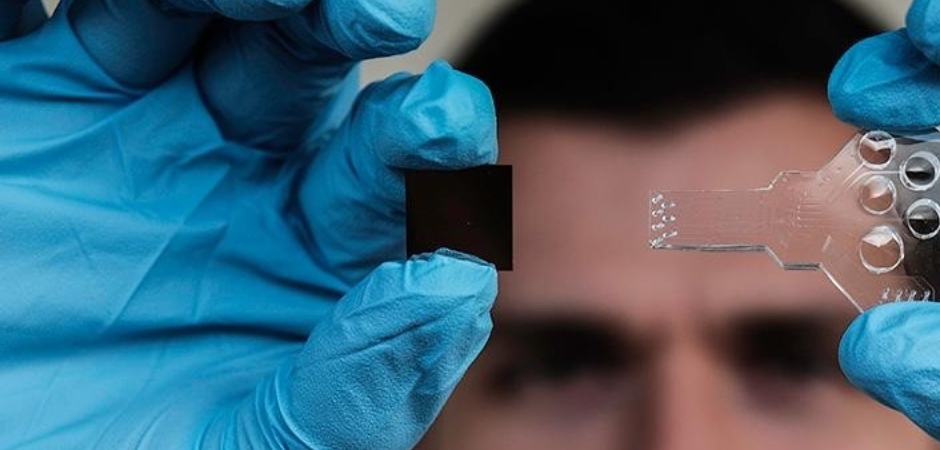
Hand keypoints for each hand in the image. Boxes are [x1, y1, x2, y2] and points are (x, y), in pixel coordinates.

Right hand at [0, 0, 496, 447]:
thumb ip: (360, 389)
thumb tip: (453, 289)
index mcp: (311, 241)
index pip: (392, 168)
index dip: (426, 136)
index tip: (443, 118)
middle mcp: (234, 163)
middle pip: (304, 63)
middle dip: (342, 24)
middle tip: (380, 11)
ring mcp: (125, 121)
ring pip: (190, 14)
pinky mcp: (23, 102)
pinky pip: (34, 20)